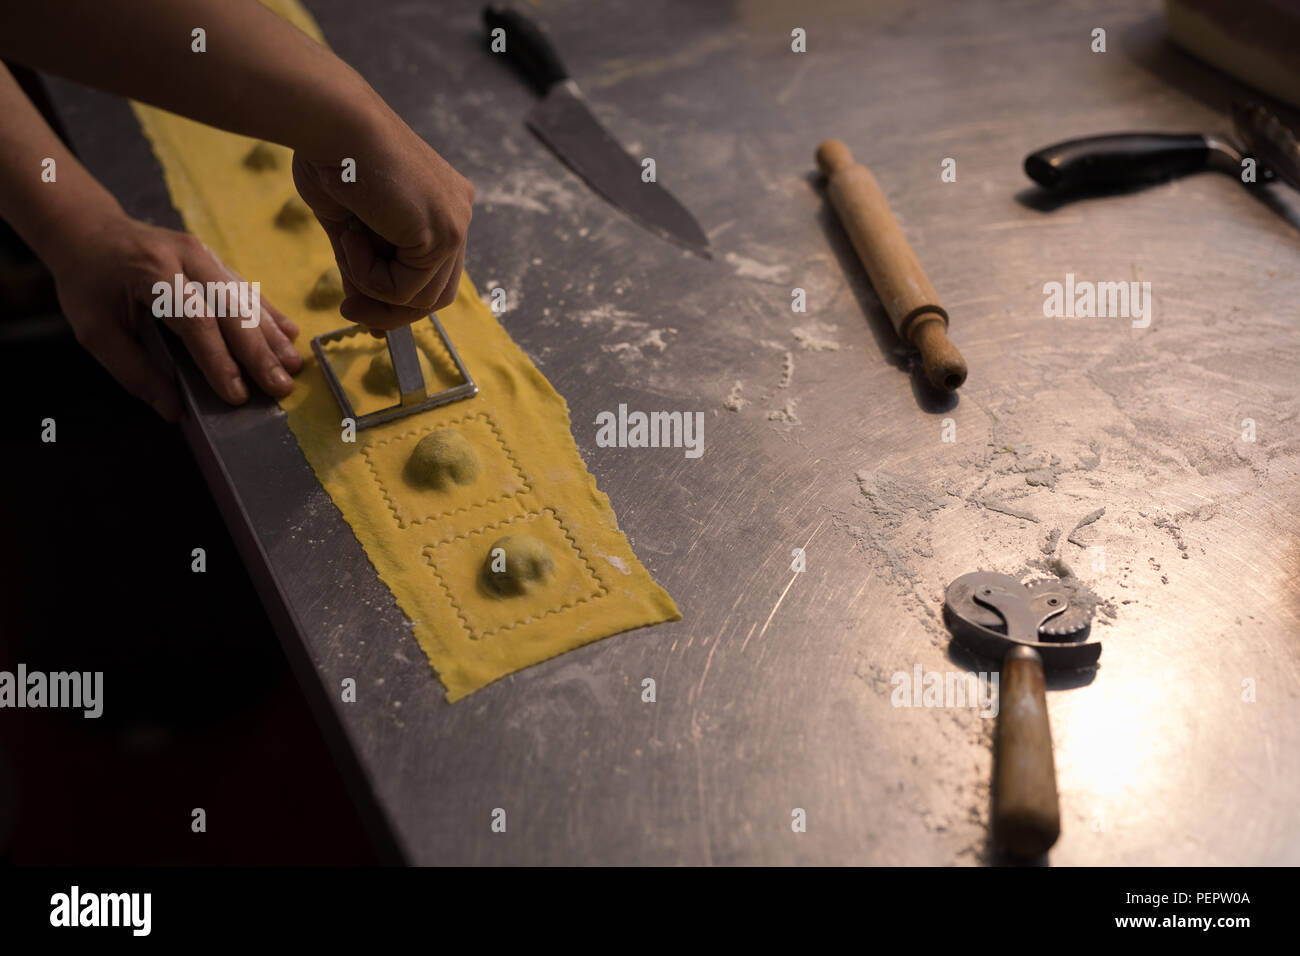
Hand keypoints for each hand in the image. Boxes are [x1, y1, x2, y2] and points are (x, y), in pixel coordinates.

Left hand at [51, 214, 302, 420]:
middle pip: (231, 307)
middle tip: (281, 386)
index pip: (195, 320)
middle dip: (259, 351)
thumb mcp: (94, 329)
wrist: (89, 230)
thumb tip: (173, 411)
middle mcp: (185, 257)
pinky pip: (248, 288)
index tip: (236, 395)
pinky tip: (291, 334)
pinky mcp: (215, 259)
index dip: (219, 360)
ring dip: (272, 335)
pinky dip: (269, 313)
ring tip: (294, 366)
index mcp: (151, 271)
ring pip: (246, 297)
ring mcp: (205, 254)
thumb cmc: (89, 284)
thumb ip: (132, 370)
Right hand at [291, 108, 472, 330]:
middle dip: (389, 310)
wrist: (330, 121)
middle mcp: (457, 213)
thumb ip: (364, 267)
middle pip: (436, 294)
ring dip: (371, 286)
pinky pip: (404, 289)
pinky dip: (368, 275)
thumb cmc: (331, 157)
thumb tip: (362, 311)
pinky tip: (351, 234)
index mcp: (442, 204)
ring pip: (421, 298)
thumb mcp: (349, 224)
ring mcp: (456, 223)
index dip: (397, 300)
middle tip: (349, 309)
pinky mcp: (444, 234)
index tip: (358, 308)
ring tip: (345, 242)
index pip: (432, 273)